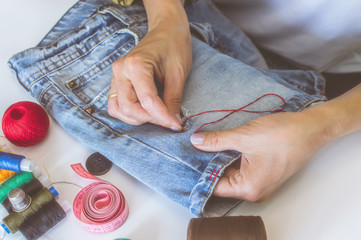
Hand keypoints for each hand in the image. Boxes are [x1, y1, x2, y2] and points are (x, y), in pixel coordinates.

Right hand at [108, 7, 191, 130]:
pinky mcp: (117, 81)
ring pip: (118, 109)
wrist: (166, 29)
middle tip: (168, 120)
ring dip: (137, 118)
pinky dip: (129, 113)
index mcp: (136, 65)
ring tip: (157, 115)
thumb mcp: (178, 73)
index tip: (177, 125)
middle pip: (128, 108)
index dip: (163, 117)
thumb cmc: (174, 46)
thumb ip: (173, 99)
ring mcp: (116, 76)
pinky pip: (116, 104)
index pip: (147, 101)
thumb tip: (173, 122)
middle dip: (149, 119)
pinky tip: (146, 111)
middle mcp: (121, 70)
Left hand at [190, 111, 330, 201]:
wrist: (311, 128)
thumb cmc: (283, 135)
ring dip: (220, 159)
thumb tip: (196, 142)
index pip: (214, 186)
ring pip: (232, 173)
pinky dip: (232, 158)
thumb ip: (217, 141)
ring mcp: (260, 183)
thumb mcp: (244, 137)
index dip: (199, 172)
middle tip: (193, 148)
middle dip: (208, 164)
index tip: (186, 160)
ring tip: (205, 145)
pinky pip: (242, 169)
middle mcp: (254, 191)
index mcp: (249, 188)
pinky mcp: (264, 173)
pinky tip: (222, 145)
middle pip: (222, 180)